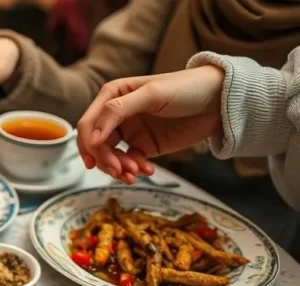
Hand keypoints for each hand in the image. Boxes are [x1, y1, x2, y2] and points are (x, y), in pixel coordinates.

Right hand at [76, 66, 225, 183]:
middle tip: (120, 170)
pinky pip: (130, 162)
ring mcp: (131, 132)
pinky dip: (135, 170)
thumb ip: (118, 111)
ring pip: (111, 156)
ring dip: (119, 168)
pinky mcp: (145, 146)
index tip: (96, 159)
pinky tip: (147, 170)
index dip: (89, 142)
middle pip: (97, 143)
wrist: (220, 100)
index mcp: (113, 96)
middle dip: (106, 159)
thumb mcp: (151, 94)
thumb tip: (93, 138)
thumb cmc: (187, 88)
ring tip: (135, 173)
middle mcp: (117, 115)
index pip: (89, 123)